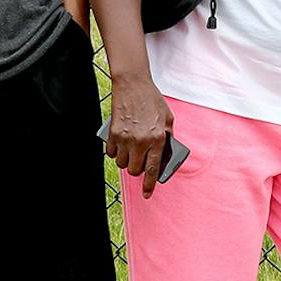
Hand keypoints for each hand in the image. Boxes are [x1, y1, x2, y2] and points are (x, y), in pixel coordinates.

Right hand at [107, 70, 175, 198]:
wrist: (133, 85)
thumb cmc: (152, 101)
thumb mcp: (168, 118)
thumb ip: (167, 137)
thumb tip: (163, 154)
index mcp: (157, 138)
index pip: (152, 169)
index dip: (149, 185)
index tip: (146, 195)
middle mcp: (141, 141)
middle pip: (134, 170)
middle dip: (137, 169)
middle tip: (140, 161)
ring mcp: (125, 138)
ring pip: (122, 164)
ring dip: (127, 161)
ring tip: (131, 151)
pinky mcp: (113, 133)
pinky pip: (112, 153)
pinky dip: (116, 153)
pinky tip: (121, 145)